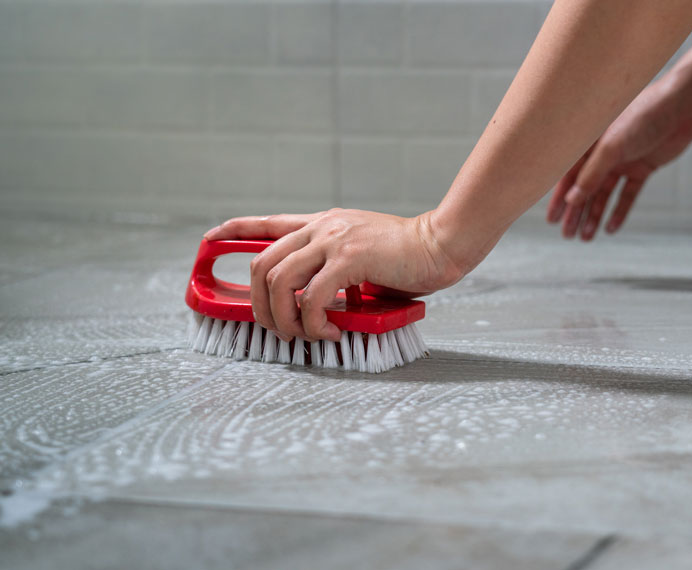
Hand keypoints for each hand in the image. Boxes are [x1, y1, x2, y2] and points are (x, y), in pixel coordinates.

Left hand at [203, 209, 462, 342]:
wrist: (440, 244)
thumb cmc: (407, 255)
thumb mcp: (362, 252)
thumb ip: (335, 267)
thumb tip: (315, 301)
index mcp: (322, 223)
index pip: (266, 222)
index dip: (233, 230)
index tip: (209, 239)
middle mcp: (321, 227)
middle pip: (261, 263)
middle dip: (259, 305)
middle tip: (279, 330)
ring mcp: (333, 240)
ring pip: (278, 281)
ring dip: (284, 318)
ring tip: (307, 335)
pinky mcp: (350, 258)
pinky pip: (313, 296)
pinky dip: (315, 321)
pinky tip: (332, 331)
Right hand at [546, 76, 691, 239]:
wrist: (682, 108)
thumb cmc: (642, 117)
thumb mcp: (611, 147)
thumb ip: (591, 174)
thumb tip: (572, 200)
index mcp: (589, 144)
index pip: (568, 176)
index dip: (559, 198)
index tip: (551, 219)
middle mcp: (603, 154)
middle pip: (585, 189)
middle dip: (575, 213)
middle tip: (567, 235)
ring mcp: (622, 162)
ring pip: (604, 195)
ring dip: (595, 215)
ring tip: (586, 237)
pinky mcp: (642, 169)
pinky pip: (627, 195)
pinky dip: (619, 211)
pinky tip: (611, 229)